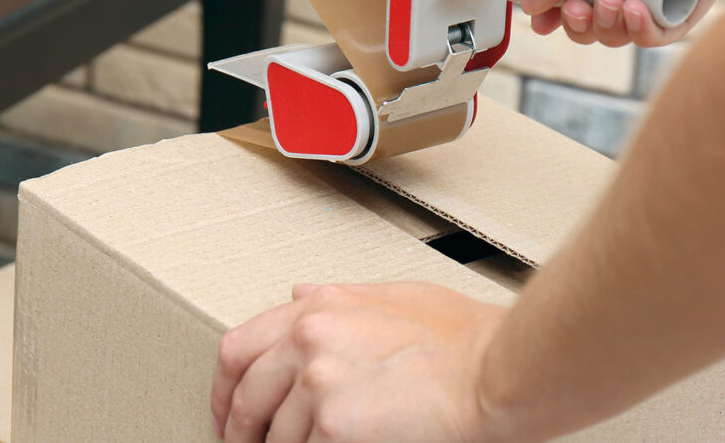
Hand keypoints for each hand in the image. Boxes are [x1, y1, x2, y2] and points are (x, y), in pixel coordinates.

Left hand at [210, 282, 511, 442]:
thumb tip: (296, 295)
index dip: (226, 388)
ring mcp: (317, 379)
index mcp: (320, 306)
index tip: (228, 411)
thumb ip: (338, 299)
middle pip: (244, 394)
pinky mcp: (332, 423)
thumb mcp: (395, 296)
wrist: (498, 371)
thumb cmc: (465, 341)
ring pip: (271, 435)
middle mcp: (309, 336)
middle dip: (239, 430)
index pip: (239, 347)